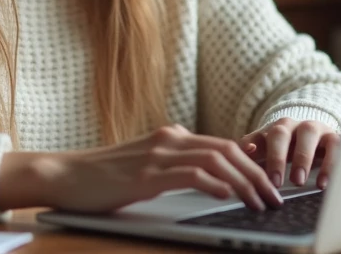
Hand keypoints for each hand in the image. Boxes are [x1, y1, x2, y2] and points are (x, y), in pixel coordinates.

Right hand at [0, 124, 283, 213]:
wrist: (64, 176)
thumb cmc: (102, 179)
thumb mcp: (146, 170)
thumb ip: (176, 169)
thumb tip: (213, 183)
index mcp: (171, 137)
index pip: (224, 145)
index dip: (253, 163)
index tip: (271, 183)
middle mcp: (169, 139)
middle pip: (228, 149)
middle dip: (258, 173)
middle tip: (276, 198)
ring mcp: (157, 154)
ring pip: (216, 159)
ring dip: (245, 181)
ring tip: (260, 202)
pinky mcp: (146, 174)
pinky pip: (191, 174)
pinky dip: (215, 184)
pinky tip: (228, 196)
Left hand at [239, 118, 339, 189]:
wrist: (320, 138)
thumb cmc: (290, 148)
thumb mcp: (270, 150)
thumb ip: (254, 149)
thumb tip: (246, 150)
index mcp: (274, 129)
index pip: (260, 137)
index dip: (253, 150)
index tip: (252, 168)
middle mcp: (293, 125)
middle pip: (281, 133)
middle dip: (277, 157)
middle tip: (276, 183)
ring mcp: (315, 128)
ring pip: (308, 133)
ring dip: (302, 157)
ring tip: (298, 182)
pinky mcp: (334, 137)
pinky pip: (334, 146)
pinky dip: (329, 164)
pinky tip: (322, 184)